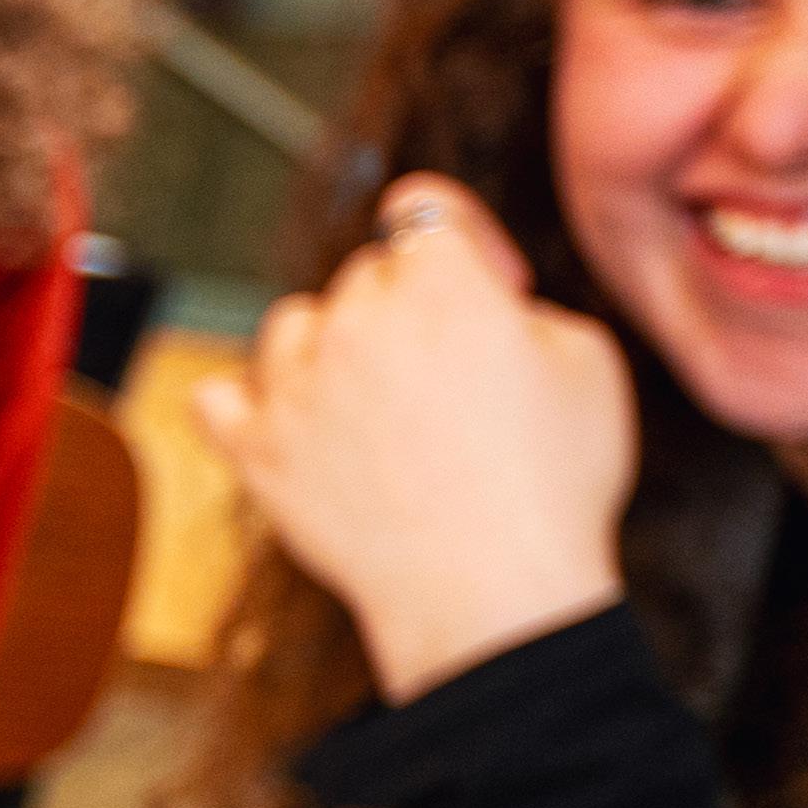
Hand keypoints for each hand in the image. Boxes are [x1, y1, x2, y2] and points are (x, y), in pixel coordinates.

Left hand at [194, 182, 637, 697]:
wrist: (495, 597)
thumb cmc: (553, 488)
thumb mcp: (590, 361)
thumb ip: (526, 306)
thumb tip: (488, 304)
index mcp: (440, 279)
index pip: (422, 210)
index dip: (462, 246)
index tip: (489, 292)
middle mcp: (357, 316)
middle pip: (364, 276)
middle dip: (405, 315)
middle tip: (452, 383)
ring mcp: (298, 383)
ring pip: (293, 326)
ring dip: (329, 352)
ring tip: (377, 411)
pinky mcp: (259, 450)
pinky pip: (217, 397)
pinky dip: (245, 403)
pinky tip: (284, 421)